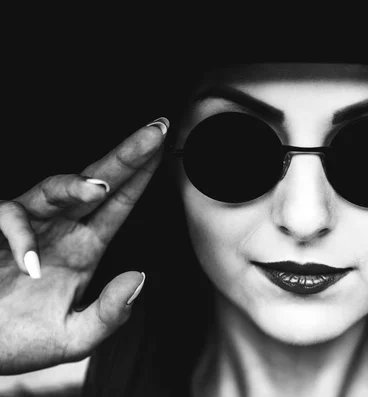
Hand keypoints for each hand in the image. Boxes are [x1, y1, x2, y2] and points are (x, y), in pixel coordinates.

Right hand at [0, 117, 168, 373]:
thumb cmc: (20, 340)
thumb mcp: (74, 337)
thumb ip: (109, 314)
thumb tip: (139, 278)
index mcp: (85, 246)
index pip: (120, 204)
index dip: (141, 176)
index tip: (165, 147)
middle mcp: (60, 228)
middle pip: (97, 183)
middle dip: (126, 156)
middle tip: (157, 131)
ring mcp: (26, 227)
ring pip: (53, 189)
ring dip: (75, 185)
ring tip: (99, 188)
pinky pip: (8, 220)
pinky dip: (19, 238)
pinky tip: (31, 265)